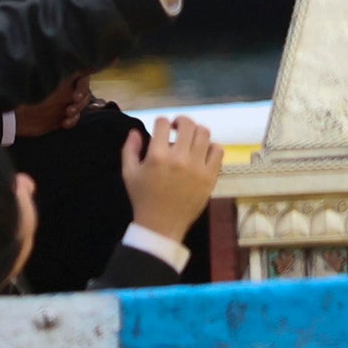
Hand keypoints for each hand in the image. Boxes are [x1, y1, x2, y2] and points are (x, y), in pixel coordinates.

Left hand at [14, 71, 93, 139]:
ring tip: (67, 116)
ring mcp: (64, 102)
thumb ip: (56, 78)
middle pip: (84, 92)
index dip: (82, 86)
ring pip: (81, 105)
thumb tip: (71, 73)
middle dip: (81, 101)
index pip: (80, 76)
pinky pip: (74, 118)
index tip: (75, 97)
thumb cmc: (24, 95)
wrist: (13, 116)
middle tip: (70, 109)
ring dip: (77, 111)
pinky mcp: (61, 115)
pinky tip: (65, 123)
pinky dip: (72, 121)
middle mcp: (65, 88)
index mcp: (61, 77)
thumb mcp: (40, 85)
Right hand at [120, 111, 222, 242]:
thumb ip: (129, 149)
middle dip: (180, 121)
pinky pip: (218, 151)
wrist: (161, 226)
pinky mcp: (210, 176)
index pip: (163, 123)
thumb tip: (136, 131)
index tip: (161, 127)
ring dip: (196, 131)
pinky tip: (202, 152)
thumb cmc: (143, 199)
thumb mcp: (129, 174)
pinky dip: (211, 146)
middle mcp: (179, 158)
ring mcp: (197, 167)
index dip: (161, 122)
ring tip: (190, 139)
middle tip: (177, 128)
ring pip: (204, 133)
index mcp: (157, 156)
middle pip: (187, 124)